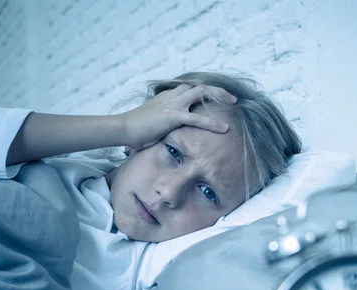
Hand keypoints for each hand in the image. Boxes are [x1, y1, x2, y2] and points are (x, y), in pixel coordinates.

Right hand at [119, 84, 237, 150]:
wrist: (122, 129)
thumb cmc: (134, 130)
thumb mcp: (153, 124)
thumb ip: (164, 126)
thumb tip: (165, 136)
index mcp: (167, 97)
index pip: (189, 88)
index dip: (204, 91)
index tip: (216, 96)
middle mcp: (171, 96)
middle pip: (198, 85)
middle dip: (217, 89)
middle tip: (231, 98)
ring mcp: (173, 104)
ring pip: (201, 93)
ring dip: (219, 96)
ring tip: (234, 103)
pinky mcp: (173, 116)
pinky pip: (197, 118)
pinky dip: (212, 123)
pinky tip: (224, 128)